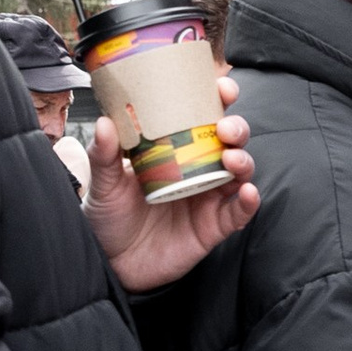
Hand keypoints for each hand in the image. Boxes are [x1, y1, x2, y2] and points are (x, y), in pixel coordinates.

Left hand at [85, 110, 259, 288]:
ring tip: (231, 159)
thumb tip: (107, 123)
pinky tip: (247, 193)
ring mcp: (208, 197)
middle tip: (225, 128)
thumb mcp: (103, 182)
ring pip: (240, 172)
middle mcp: (197, 169)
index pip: (202, 118)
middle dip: (236, 129)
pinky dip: (248, 202)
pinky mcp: (213, 227)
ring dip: (243, 161)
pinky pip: (239, 213)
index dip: (218, 100)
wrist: (110, 263)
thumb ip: (104, 155)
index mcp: (175, 150)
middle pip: (230, 141)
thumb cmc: (109, 217)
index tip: (221, 87)